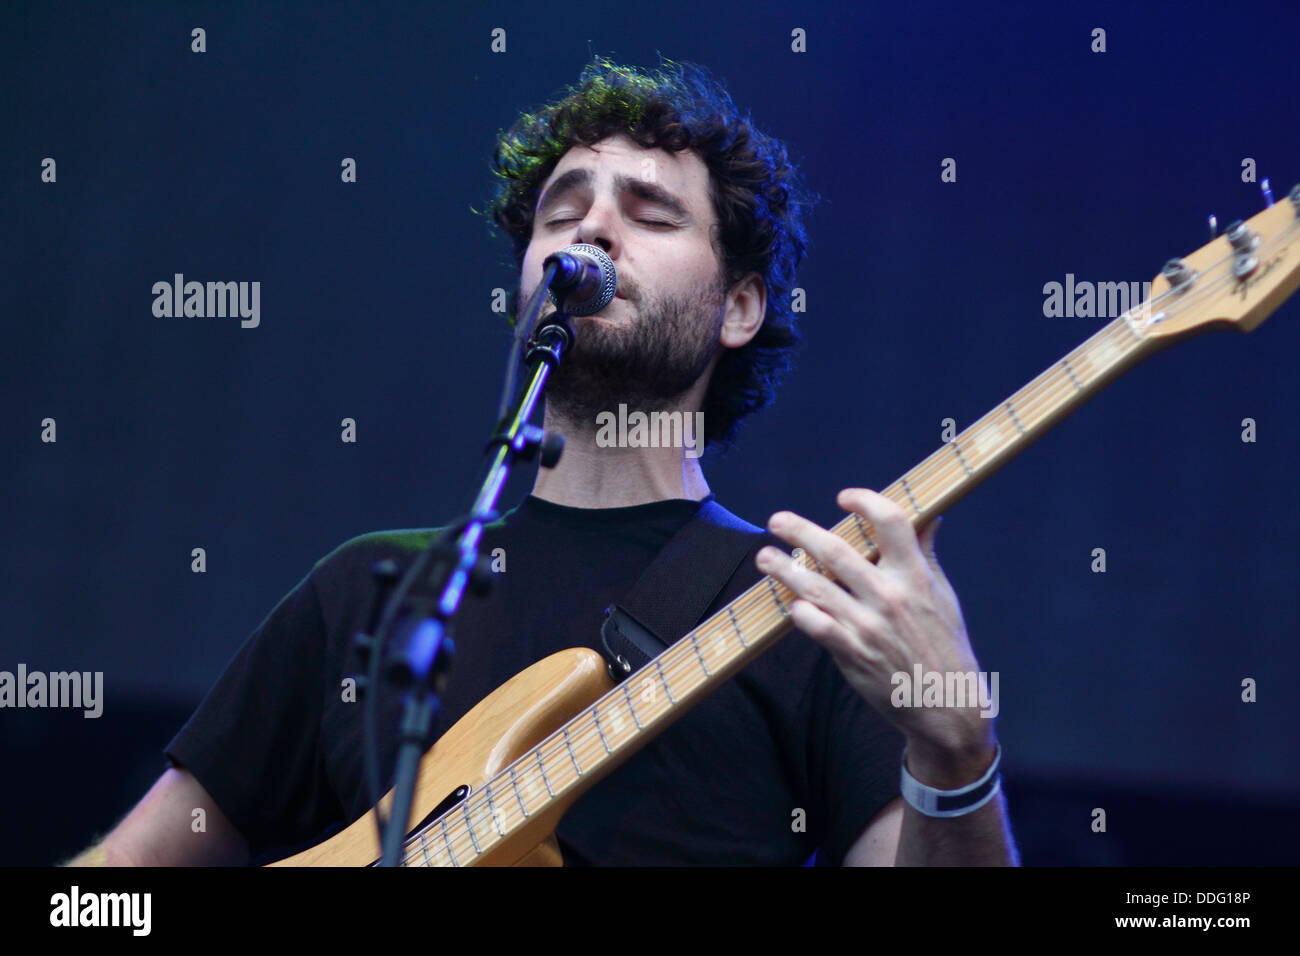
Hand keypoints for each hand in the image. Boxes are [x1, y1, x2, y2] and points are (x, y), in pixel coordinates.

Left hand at [756, 488, 996, 785]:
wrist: (948, 706)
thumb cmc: (945, 646)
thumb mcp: (944, 596)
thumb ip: (927, 555)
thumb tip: (930, 517)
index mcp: (916, 576)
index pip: (891, 522)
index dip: (865, 502)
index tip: (844, 498)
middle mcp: (890, 596)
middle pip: (836, 550)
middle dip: (800, 531)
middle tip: (776, 520)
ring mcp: (869, 625)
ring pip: (816, 587)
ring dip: (785, 569)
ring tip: (765, 557)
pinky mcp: (854, 653)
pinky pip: (816, 625)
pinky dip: (800, 612)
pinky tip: (791, 604)